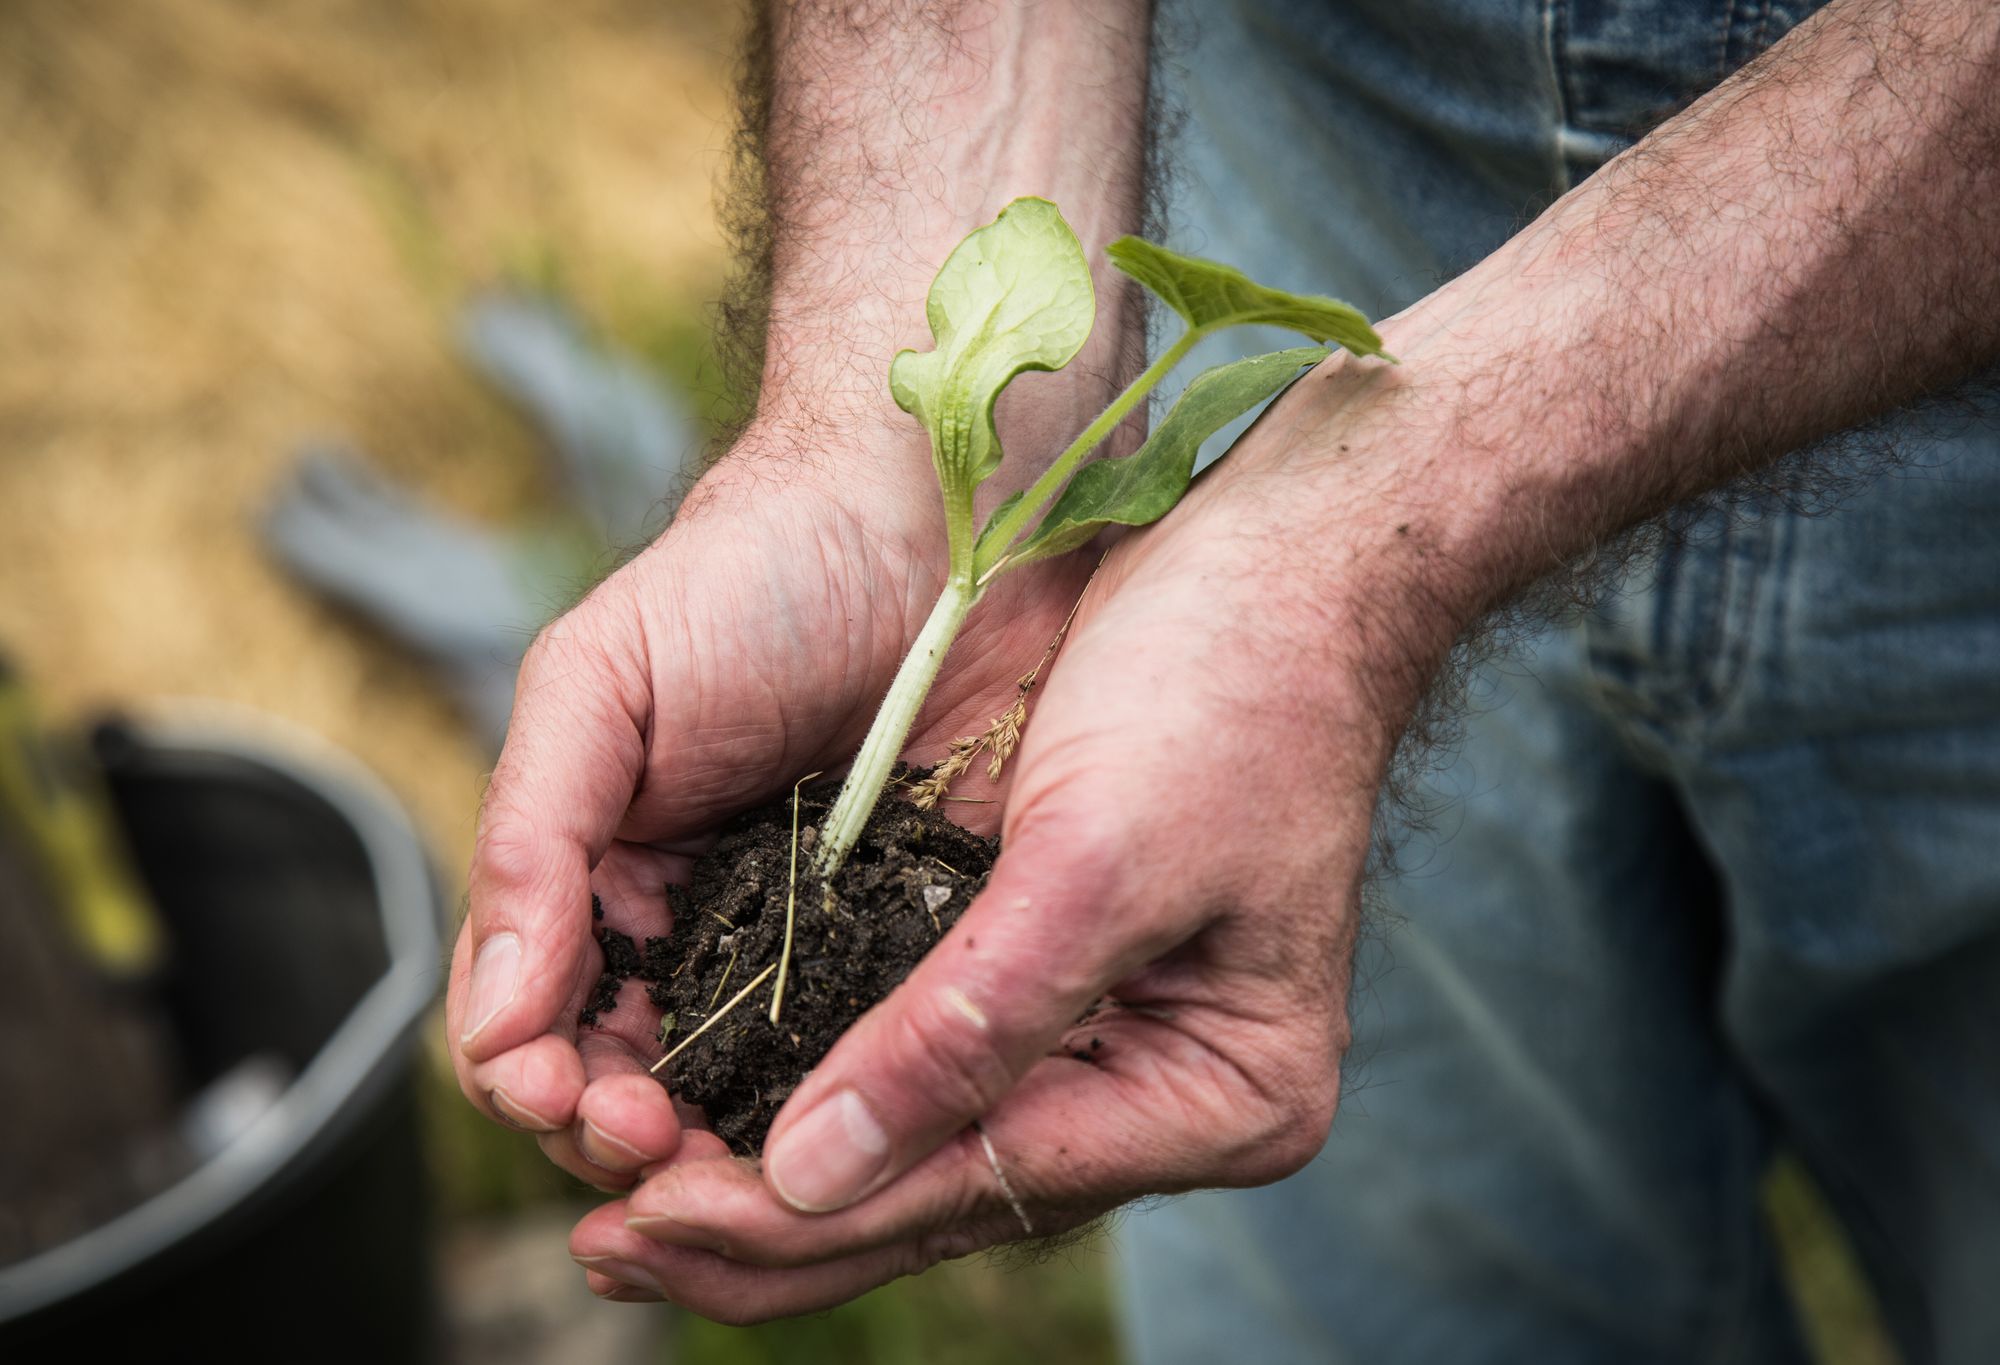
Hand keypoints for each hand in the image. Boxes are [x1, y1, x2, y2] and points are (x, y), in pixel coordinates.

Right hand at [444, 427, 1091, 1194]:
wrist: (932, 513)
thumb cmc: (750, 577)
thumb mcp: (598, 684)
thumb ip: (530, 840)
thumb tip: (488, 1022)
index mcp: (607, 879)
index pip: (537, 1028)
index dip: (535, 1081)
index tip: (565, 1096)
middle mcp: (705, 933)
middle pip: (634, 1087)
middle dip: (617, 1136)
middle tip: (648, 1139)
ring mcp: (817, 950)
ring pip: (748, 1101)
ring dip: (719, 1151)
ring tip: (727, 1157)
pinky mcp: (926, 948)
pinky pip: (875, 1058)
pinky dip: (843, 1108)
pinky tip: (837, 1124)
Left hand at [565, 348, 1468, 1316]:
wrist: (1278, 561)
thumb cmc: (1225, 688)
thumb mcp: (1094, 862)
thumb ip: (963, 1035)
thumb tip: (809, 1178)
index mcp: (1218, 1094)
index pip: (976, 1187)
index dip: (803, 1213)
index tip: (641, 1214)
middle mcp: (1162, 1093)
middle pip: (936, 1195)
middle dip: (764, 1226)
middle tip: (600, 1243)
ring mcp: (1108, 1039)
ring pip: (911, 1148)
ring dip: (768, 1174)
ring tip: (615, 1207)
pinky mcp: (1046, 974)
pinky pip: (911, 1064)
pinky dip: (808, 1084)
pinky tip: (703, 1107)